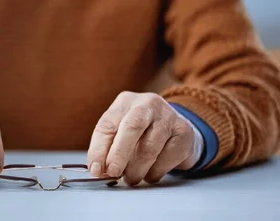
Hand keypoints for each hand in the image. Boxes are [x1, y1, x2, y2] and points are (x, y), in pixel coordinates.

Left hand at [87, 92, 203, 185]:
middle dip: (119, 154)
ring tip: (132, 178)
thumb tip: (98, 170)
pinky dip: (155, 172)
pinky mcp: (183, 132)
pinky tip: (150, 173)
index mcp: (125, 102)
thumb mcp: (121, 134)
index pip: (107, 125)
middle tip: (113, 173)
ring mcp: (168, 116)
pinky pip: (166, 158)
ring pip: (149, 147)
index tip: (96, 170)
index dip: (98, 150)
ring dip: (137, 169)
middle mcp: (147, 104)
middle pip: (131, 127)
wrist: (178, 132)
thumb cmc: (143, 134)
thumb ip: (108, 149)